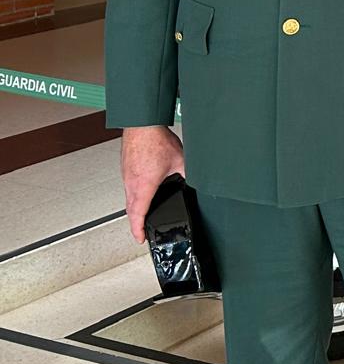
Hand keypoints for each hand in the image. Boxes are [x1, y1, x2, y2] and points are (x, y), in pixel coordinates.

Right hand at [121, 125, 184, 242]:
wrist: (142, 125)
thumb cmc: (156, 140)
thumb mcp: (180, 160)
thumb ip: (187, 173)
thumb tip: (197, 180)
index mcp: (144, 185)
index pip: (138, 214)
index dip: (138, 229)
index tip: (141, 238)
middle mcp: (132, 183)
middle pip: (131, 210)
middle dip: (136, 223)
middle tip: (141, 231)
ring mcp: (127, 176)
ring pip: (128, 199)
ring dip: (134, 210)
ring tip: (141, 216)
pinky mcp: (126, 169)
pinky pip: (128, 188)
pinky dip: (133, 196)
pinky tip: (141, 194)